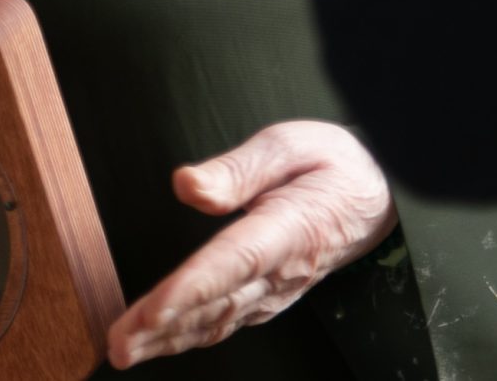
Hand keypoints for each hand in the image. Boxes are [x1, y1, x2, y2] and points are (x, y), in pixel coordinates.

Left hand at [107, 121, 396, 367]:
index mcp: (289, 227)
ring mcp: (279, 288)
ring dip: (169, 339)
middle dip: (163, 327)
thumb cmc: (333, 163)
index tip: (151, 311)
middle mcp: (283, 269)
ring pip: (219, 320)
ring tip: (125, 351)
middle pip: (216, 302)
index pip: (232, 263)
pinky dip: (193, 335)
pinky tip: (164, 342)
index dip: (190, 290)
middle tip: (117, 344)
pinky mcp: (274, 294)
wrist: (379, 195)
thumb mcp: (290, 144)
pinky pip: (231, 320)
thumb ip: (238, 168)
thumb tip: (185, 186)